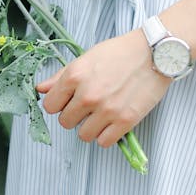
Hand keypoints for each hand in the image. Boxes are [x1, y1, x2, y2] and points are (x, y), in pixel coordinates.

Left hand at [37, 30, 169, 147]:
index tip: (68, 101)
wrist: (155, 53)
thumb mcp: (86, 58)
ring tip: (101, 115)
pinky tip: (112, 123)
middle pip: (66, 122)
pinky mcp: (125, 121)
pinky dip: (106, 135)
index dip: (59, 104)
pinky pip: (103, 142)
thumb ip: (61, 76)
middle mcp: (88, 95)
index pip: (50, 106)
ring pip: (83, 135)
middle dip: (75, 115)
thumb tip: (41, 89)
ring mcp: (106, 110)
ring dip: (90, 127)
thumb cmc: (121, 52)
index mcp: (75, 76)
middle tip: (88, 106)